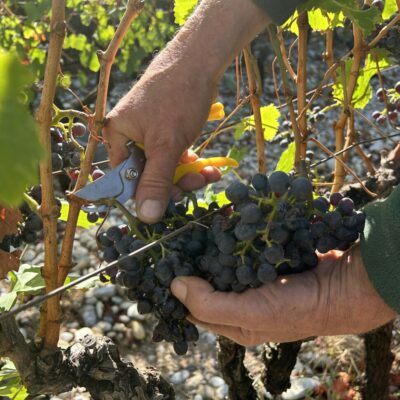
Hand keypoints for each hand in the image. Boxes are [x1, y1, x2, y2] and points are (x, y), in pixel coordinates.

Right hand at [103, 61, 218, 222]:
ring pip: (164, 167)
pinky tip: (206, 167)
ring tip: (207, 175)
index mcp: (117, 137)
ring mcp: (149, 134)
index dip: (145, 194)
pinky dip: (189, 163)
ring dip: (186, 176)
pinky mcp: (166, 132)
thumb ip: (156, 181)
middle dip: (173, 184)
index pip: (124, 178)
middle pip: (146, 175)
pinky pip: (174, 156)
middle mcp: (129, 137)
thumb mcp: (166, 144)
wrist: (198, 62)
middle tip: (195, 183)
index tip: (169, 200)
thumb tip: (146, 217)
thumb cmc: (177, 98)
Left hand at [171, 245, 395, 345]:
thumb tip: (175, 286)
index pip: (194, 311)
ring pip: (223, 262)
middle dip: (192, 265)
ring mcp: (253, 279)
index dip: (176, 293)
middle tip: (176, 243)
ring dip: (211, 247)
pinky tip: (223, 222)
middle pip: (207, 283)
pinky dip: (232, 236)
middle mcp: (241, 302)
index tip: (160, 269)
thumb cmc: (296, 308)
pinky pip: (241, 247)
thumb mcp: (251, 314)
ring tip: (194, 229)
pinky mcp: (265, 259)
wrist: (342, 286)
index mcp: (234, 323)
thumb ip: (210, 304)